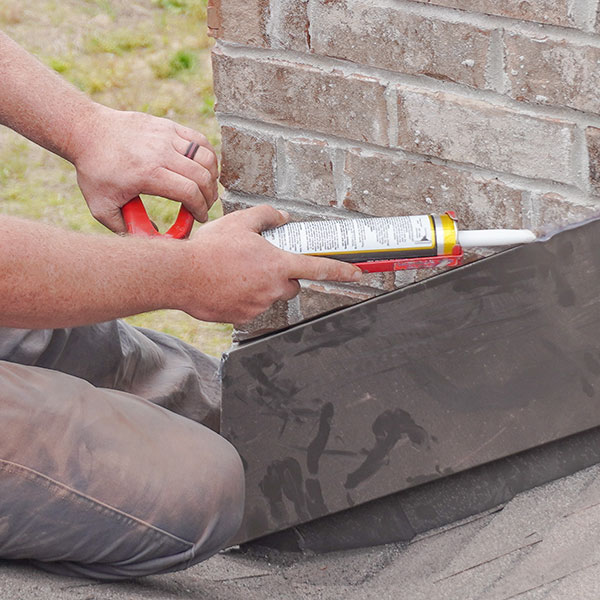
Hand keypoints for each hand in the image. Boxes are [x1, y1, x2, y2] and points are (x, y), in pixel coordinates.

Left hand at [71, 105, 217, 232]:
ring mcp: (166, 136)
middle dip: (209, 196)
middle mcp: (160, 152)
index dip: (200, 209)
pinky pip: (200, 140)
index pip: (189, 192)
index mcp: (147, 174)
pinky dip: (208, 156)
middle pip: (202, 176)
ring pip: (206, 157)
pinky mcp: (168, 126)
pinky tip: (203, 168)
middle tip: (205, 206)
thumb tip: (154, 240)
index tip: (200, 217)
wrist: (87, 131)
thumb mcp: (102, 208)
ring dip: (212, 176)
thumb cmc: (94, 171)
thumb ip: (126, 228)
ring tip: (207, 188)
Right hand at [177, 205, 362, 323]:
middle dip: (283, 276)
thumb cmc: (209, 249)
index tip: (357, 273)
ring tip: (235, 272)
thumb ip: (267, 216)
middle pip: (292, 285)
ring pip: (270, 296)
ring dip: (261, 286)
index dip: (342, 270)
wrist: (180, 276)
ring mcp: (258, 306)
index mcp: (277, 264)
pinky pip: (252, 307)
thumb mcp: (240, 222)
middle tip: (261, 263)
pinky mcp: (243, 318)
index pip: (319, 269)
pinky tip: (227, 286)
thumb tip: (282, 217)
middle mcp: (272, 289)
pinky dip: (245, 297)